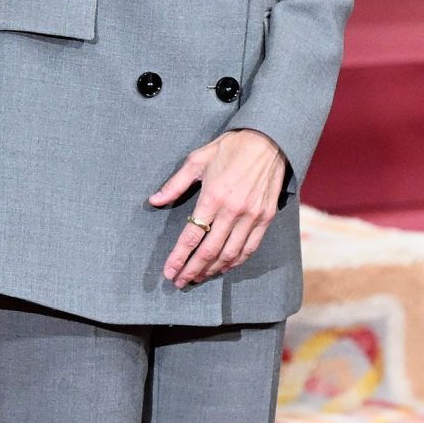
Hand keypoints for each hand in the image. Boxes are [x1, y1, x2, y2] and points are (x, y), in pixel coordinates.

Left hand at [150, 129, 288, 287]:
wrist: (269, 140)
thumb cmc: (231, 147)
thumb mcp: (198, 159)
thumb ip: (175, 184)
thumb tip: (154, 201)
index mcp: (213, 196)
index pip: (192, 236)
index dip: (179, 257)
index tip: (169, 271)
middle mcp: (233, 210)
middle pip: (209, 251)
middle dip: (192, 270)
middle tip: (180, 282)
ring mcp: (252, 216)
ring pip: (230, 254)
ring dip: (212, 270)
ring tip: (199, 277)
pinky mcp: (266, 218)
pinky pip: (250, 248)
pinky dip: (236, 262)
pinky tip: (224, 267)